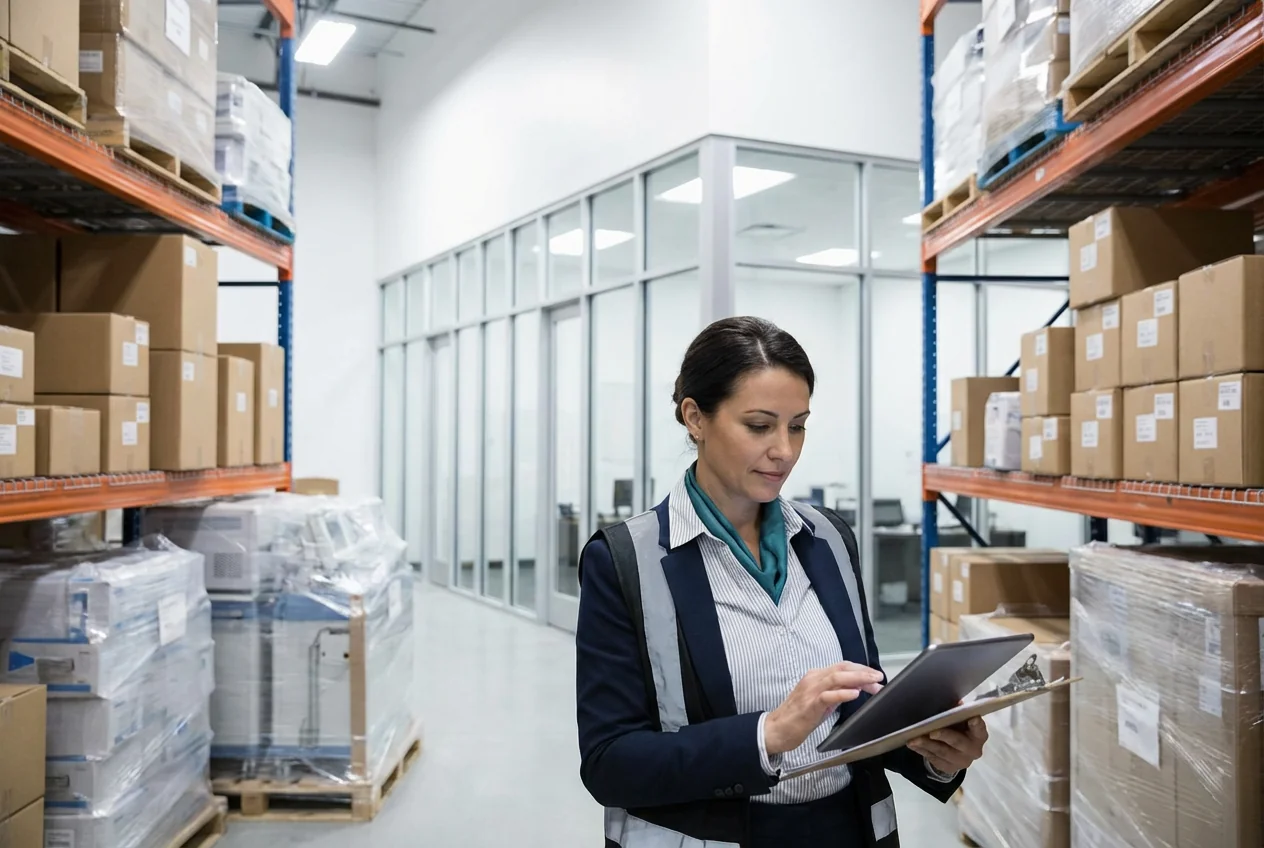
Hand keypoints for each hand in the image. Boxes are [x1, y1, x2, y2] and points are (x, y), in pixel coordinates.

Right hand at [765, 662, 884, 754]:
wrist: (777, 729)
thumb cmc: (797, 717)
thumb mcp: (820, 701)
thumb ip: (834, 693)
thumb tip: (854, 689)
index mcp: (815, 676)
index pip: (842, 667)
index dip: (860, 669)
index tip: (875, 677)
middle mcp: (813, 679)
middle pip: (842, 669)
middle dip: (863, 671)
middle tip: (879, 678)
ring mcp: (810, 691)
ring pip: (836, 678)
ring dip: (858, 679)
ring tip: (872, 682)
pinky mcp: (809, 705)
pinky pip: (828, 696)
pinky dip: (843, 693)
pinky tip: (855, 694)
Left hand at [907, 716, 987, 773]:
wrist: (958, 754)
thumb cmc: (960, 730)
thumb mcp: (960, 721)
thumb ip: (957, 712)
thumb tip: (953, 701)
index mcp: (979, 735)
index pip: (980, 729)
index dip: (977, 724)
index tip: (973, 718)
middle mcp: (973, 750)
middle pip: (958, 742)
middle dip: (944, 736)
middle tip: (931, 732)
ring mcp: (961, 761)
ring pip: (942, 752)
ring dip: (927, 744)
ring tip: (913, 739)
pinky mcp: (948, 768)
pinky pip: (933, 758)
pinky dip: (922, 750)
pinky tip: (912, 745)